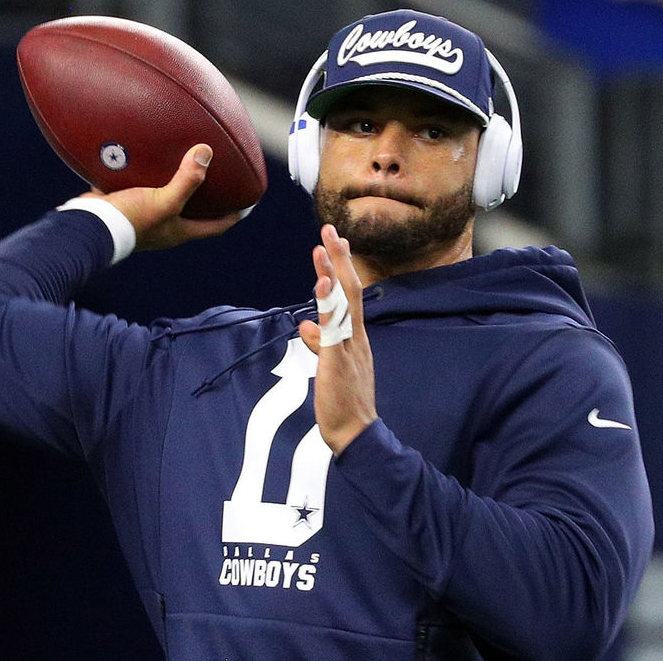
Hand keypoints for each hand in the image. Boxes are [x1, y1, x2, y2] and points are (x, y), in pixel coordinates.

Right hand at [77, 144, 242, 250]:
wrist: (89, 226)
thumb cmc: (131, 220)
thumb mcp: (164, 201)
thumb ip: (187, 180)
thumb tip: (206, 153)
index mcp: (179, 231)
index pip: (216, 226)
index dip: (234, 215)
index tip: (248, 204)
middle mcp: (165, 226)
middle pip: (194, 213)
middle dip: (208, 199)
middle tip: (220, 179)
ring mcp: (145, 216)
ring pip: (167, 198)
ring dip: (176, 183)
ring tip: (185, 160)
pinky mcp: (125, 204)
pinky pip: (142, 187)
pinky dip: (148, 174)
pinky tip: (148, 155)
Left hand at [298, 224, 377, 455]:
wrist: (356, 433)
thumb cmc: (344, 401)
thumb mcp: (330, 366)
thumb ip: (320, 342)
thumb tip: (306, 324)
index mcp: (354, 336)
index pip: (350, 295)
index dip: (342, 267)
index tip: (336, 242)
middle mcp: (355, 336)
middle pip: (351, 289)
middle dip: (339, 258)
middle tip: (330, 229)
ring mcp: (349, 346)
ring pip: (343, 303)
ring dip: (333, 272)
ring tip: (323, 245)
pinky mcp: (338, 359)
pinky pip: (334, 327)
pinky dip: (329, 304)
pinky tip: (322, 283)